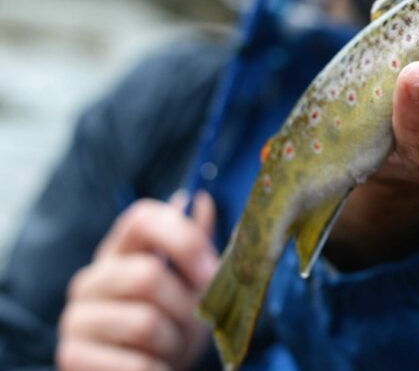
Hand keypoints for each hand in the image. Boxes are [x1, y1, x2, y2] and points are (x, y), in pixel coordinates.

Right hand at [56, 191, 217, 370]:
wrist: (146, 370)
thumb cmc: (172, 320)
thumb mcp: (188, 281)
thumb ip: (193, 242)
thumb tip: (199, 200)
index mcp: (119, 250)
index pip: (143, 220)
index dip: (183, 240)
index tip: (210, 273)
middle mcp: (90, 279)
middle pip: (147, 276)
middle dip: (185, 305)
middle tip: (196, 322)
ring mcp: (75, 318)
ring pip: (144, 324)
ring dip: (174, 342)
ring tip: (173, 347)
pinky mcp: (71, 357)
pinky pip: (134, 364)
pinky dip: (158, 369)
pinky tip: (157, 366)